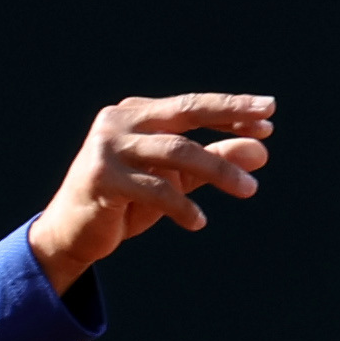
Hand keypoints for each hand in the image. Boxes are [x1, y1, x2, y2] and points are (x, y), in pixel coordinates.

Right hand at [27, 93, 273, 292]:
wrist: (71, 234)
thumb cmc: (125, 202)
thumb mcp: (176, 180)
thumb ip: (214, 162)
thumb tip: (261, 150)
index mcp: (137, 114)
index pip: (191, 106)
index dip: (230, 109)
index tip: (268, 114)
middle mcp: (120, 121)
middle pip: (185, 113)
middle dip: (229, 116)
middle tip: (266, 128)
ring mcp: (108, 146)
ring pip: (175, 151)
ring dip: (218, 170)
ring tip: (249, 189)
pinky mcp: (102, 176)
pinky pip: (154, 188)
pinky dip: (182, 206)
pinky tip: (199, 222)